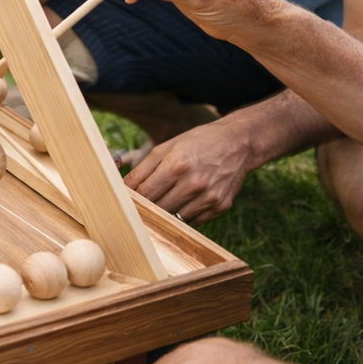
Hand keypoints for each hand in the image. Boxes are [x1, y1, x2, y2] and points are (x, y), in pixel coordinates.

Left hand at [123, 123, 251, 222]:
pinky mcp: (220, 206)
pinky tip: (189, 199)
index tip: (130, 199)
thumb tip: (124, 188)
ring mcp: (208, 197)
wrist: (237, 143)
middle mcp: (193, 183)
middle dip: (149, 206)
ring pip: (175, 217)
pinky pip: (194, 221)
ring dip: (169, 211)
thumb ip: (143, 168)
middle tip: (146, 202)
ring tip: (171, 196)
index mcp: (176, 165)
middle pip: (159, 208)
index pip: (146, 193)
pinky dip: (186, 214)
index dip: (135, 197)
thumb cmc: (197, 142)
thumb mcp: (167, 147)